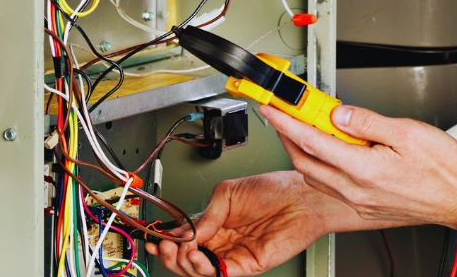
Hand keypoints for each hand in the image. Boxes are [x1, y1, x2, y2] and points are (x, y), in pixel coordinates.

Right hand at [145, 171, 346, 276]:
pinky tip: (198, 255)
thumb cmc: (274, 188)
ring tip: (182, 250)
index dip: (168, 241)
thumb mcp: (229, 192)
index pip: (186, 238)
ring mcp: (234, 254)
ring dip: (184, 262)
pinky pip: (219, 274)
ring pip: (200, 270)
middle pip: (188, 258)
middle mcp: (224, 240)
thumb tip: (187, 232)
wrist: (301, 197)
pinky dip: (204, 269)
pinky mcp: (246, 265)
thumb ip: (206, 214)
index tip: (155, 239)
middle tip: (164, 246)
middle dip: (171, 254)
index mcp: (217, 222)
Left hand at [262, 103, 456, 228]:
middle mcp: (357, 191)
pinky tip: (329, 151)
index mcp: (364, 170)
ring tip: (303, 127)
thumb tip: (338, 113)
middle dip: (287, 137)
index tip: (272, 107)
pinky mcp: (366, 207)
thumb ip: (367, 121)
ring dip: (302, 152)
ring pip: (315, 176)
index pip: (312, 141)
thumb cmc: (442, 167)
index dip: (286, 121)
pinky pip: (331, 186)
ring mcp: (360, 202)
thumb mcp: (407, 132)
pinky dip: (320, 166)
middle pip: (305, 162)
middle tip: (282, 114)